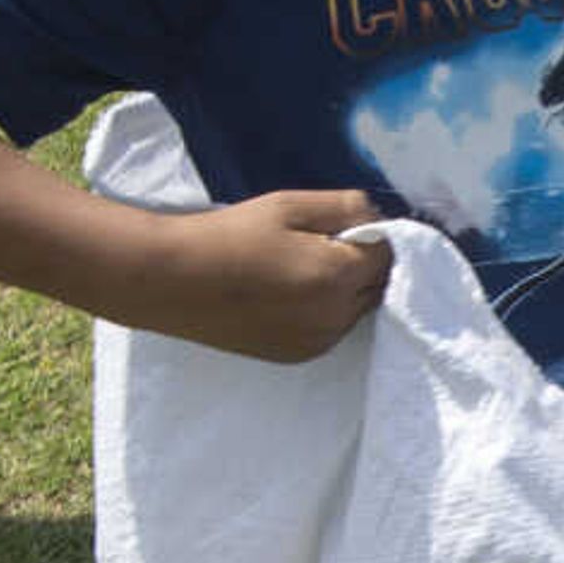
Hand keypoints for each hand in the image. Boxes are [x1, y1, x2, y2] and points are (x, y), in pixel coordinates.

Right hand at [132, 190, 393, 361]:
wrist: (176, 281)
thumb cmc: (231, 235)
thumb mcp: (289, 205)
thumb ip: (344, 206)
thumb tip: (378, 216)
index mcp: (337, 275)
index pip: (387, 253)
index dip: (372, 234)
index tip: (342, 224)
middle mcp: (335, 317)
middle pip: (378, 286)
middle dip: (364, 263)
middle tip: (323, 243)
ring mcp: (317, 342)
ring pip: (358, 311)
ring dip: (347, 290)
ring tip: (304, 268)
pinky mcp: (298, 356)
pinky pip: (332, 330)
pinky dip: (326, 312)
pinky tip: (291, 293)